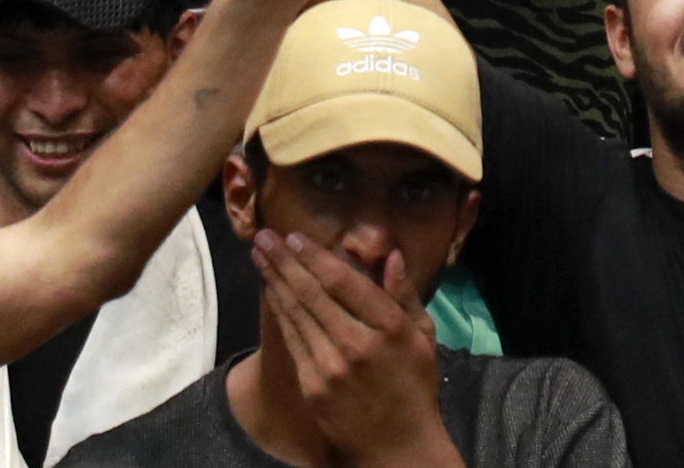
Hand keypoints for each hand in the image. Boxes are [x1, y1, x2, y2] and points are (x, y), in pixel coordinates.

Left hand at [260, 226, 446, 462]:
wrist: (398, 447)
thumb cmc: (414, 386)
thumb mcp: (423, 338)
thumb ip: (405, 296)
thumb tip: (392, 257)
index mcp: (389, 328)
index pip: (344, 282)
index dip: (315, 256)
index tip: (294, 236)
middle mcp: (357, 344)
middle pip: (313, 293)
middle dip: (285, 260)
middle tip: (265, 236)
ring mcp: (330, 367)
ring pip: (296, 313)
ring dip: (274, 280)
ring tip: (260, 255)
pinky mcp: (313, 387)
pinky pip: (292, 340)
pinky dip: (279, 311)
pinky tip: (270, 292)